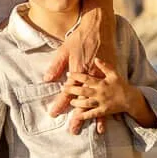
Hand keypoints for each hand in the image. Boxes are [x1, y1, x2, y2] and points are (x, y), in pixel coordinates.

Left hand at [42, 0, 115, 132]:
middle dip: (77, 116)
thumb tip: (46, 78)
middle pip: (82, 101)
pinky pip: (107, 94)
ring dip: (91, 115)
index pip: (67, 91)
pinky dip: (106, 105)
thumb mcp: (64, 50)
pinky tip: (106, 116)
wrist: (99, 27)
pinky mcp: (110, 74)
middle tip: (73, 130)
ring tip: (89, 129)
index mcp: (78, 71)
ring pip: (96, 100)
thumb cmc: (80, 37)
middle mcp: (90, 76)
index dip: (60, 103)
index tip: (53, 114)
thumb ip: (56, 65)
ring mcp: (101, 76)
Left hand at [64, 59, 133, 126]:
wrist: (130, 98)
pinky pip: (92, 114)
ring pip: (86, 103)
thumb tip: (96, 59)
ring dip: (77, 103)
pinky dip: (84, 115)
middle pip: (83, 91)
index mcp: (101, 83)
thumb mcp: (115, 73)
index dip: (76, 76)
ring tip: (70, 101)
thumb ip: (105, 66)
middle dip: (72, 90)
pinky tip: (77, 116)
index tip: (68, 74)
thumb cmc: (121, 84)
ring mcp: (101, 103)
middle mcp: (100, 93)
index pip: (86, 78)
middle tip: (63, 88)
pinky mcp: (103, 111)